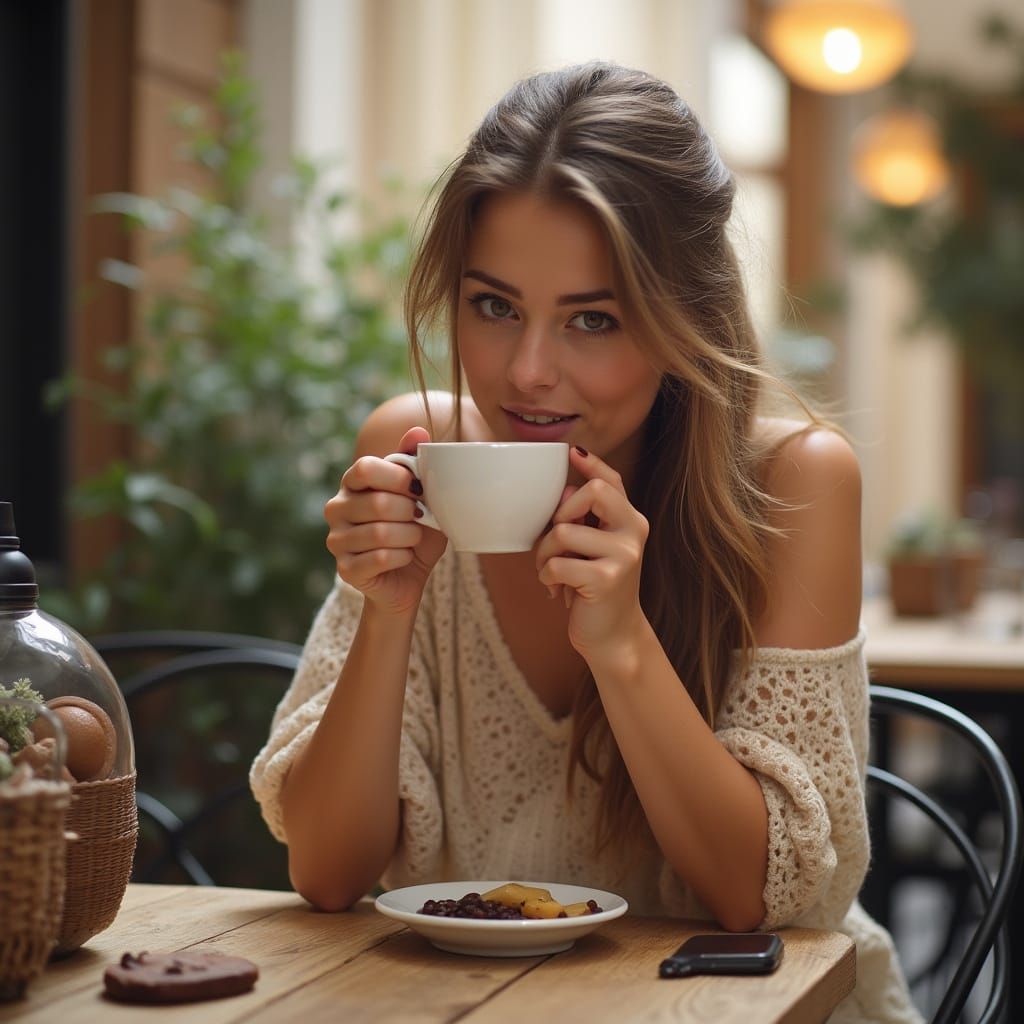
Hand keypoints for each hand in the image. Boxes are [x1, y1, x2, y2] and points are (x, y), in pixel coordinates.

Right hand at [325, 427, 447, 616]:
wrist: (409, 576)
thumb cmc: (414, 528)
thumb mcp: (420, 494)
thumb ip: (414, 462)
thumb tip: (418, 431)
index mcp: (351, 483)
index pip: (364, 467)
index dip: (397, 477)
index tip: (418, 488)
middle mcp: (336, 508)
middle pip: (377, 502)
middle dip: (410, 512)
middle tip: (419, 518)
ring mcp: (336, 540)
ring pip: (380, 533)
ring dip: (409, 537)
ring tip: (413, 538)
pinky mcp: (345, 569)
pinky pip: (380, 558)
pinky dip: (403, 557)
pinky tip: (405, 557)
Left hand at [535, 447, 650, 659]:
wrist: (613, 636)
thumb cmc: (596, 588)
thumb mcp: (594, 548)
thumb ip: (583, 518)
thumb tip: (562, 491)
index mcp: (631, 520)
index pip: (612, 480)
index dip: (591, 463)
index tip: (571, 452)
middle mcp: (634, 532)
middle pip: (592, 491)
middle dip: (560, 515)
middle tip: (556, 541)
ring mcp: (623, 556)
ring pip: (563, 532)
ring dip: (544, 554)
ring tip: (551, 572)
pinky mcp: (606, 579)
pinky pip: (557, 564)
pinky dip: (546, 577)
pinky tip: (556, 590)